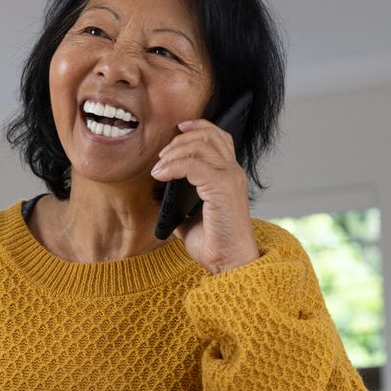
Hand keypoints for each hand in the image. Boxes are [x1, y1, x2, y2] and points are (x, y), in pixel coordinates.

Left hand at [151, 119, 259, 273]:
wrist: (230, 264)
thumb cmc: (215, 245)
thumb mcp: (191, 219)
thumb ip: (179, 204)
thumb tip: (157, 196)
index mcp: (230, 176)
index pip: (219, 137)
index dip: (198, 127)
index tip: (177, 128)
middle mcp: (233, 173)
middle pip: (209, 135)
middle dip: (180, 139)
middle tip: (161, 156)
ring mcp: (230, 178)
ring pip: (200, 145)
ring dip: (173, 152)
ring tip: (158, 167)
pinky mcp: (222, 188)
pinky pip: (193, 164)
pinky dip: (173, 166)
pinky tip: (160, 175)